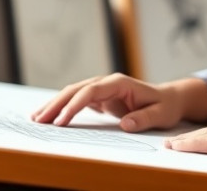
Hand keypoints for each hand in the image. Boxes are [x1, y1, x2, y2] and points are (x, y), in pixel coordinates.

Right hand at [31, 73, 206, 131]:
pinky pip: (78, 101)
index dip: (75, 105)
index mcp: (120, 83)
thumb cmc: (166, 106)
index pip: (91, 91)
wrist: (169, 99)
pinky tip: (50, 117)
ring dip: (55, 105)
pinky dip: (63, 108)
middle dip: (56, 104)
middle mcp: (108, 83)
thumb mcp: (161, 114)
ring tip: (36, 118)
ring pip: (73, 93)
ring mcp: (103, 89)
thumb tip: (125, 124)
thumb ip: (144, 118)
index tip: (61, 120)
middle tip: (39, 120)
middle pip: (76, 89)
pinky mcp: (101, 98)